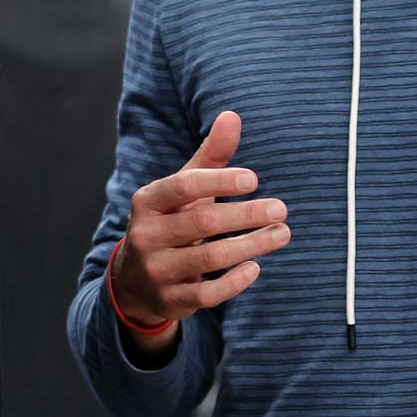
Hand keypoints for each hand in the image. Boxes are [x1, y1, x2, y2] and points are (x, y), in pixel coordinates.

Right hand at [110, 110, 289, 333]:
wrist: (135, 281)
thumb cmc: (170, 222)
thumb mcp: (183, 190)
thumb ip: (210, 157)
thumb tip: (232, 116)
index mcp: (148, 201)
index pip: (183, 186)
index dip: (219, 181)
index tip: (253, 179)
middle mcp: (146, 235)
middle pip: (201, 222)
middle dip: (245, 215)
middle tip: (281, 209)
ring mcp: (157, 270)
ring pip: (208, 258)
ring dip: (251, 245)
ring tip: (282, 234)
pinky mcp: (170, 301)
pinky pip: (206, 294)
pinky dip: (234, 281)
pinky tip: (256, 267)